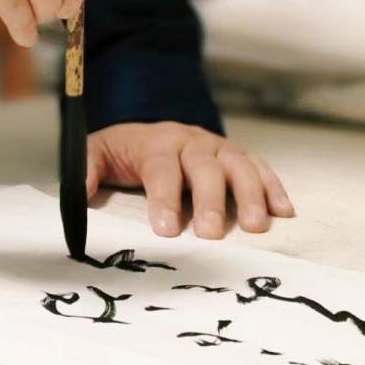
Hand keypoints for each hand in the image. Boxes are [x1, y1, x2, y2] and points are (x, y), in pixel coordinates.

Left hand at [86, 121, 295, 238]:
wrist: (153, 130)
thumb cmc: (126, 153)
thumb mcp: (98, 153)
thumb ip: (87, 170)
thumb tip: (80, 192)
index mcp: (155, 142)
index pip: (160, 168)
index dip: (164, 198)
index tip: (166, 229)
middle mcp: (190, 141)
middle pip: (203, 167)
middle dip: (208, 201)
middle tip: (210, 235)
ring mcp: (218, 147)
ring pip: (238, 165)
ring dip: (249, 195)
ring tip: (256, 227)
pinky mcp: (238, 157)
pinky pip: (259, 168)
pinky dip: (274, 188)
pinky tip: (284, 212)